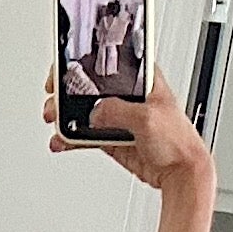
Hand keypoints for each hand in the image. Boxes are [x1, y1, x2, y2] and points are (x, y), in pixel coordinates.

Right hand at [44, 67, 214, 198]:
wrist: (178, 172)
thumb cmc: (177, 140)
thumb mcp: (148, 118)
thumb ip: (119, 111)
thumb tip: (95, 111)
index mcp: (143, 79)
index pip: (111, 60)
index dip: (88, 59)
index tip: (68, 63)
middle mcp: (129, 96)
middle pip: (91, 86)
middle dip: (69, 89)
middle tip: (55, 95)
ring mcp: (119, 118)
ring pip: (85, 111)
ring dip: (66, 116)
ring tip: (54, 119)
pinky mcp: (112, 138)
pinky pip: (85, 135)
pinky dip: (70, 138)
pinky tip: (61, 140)